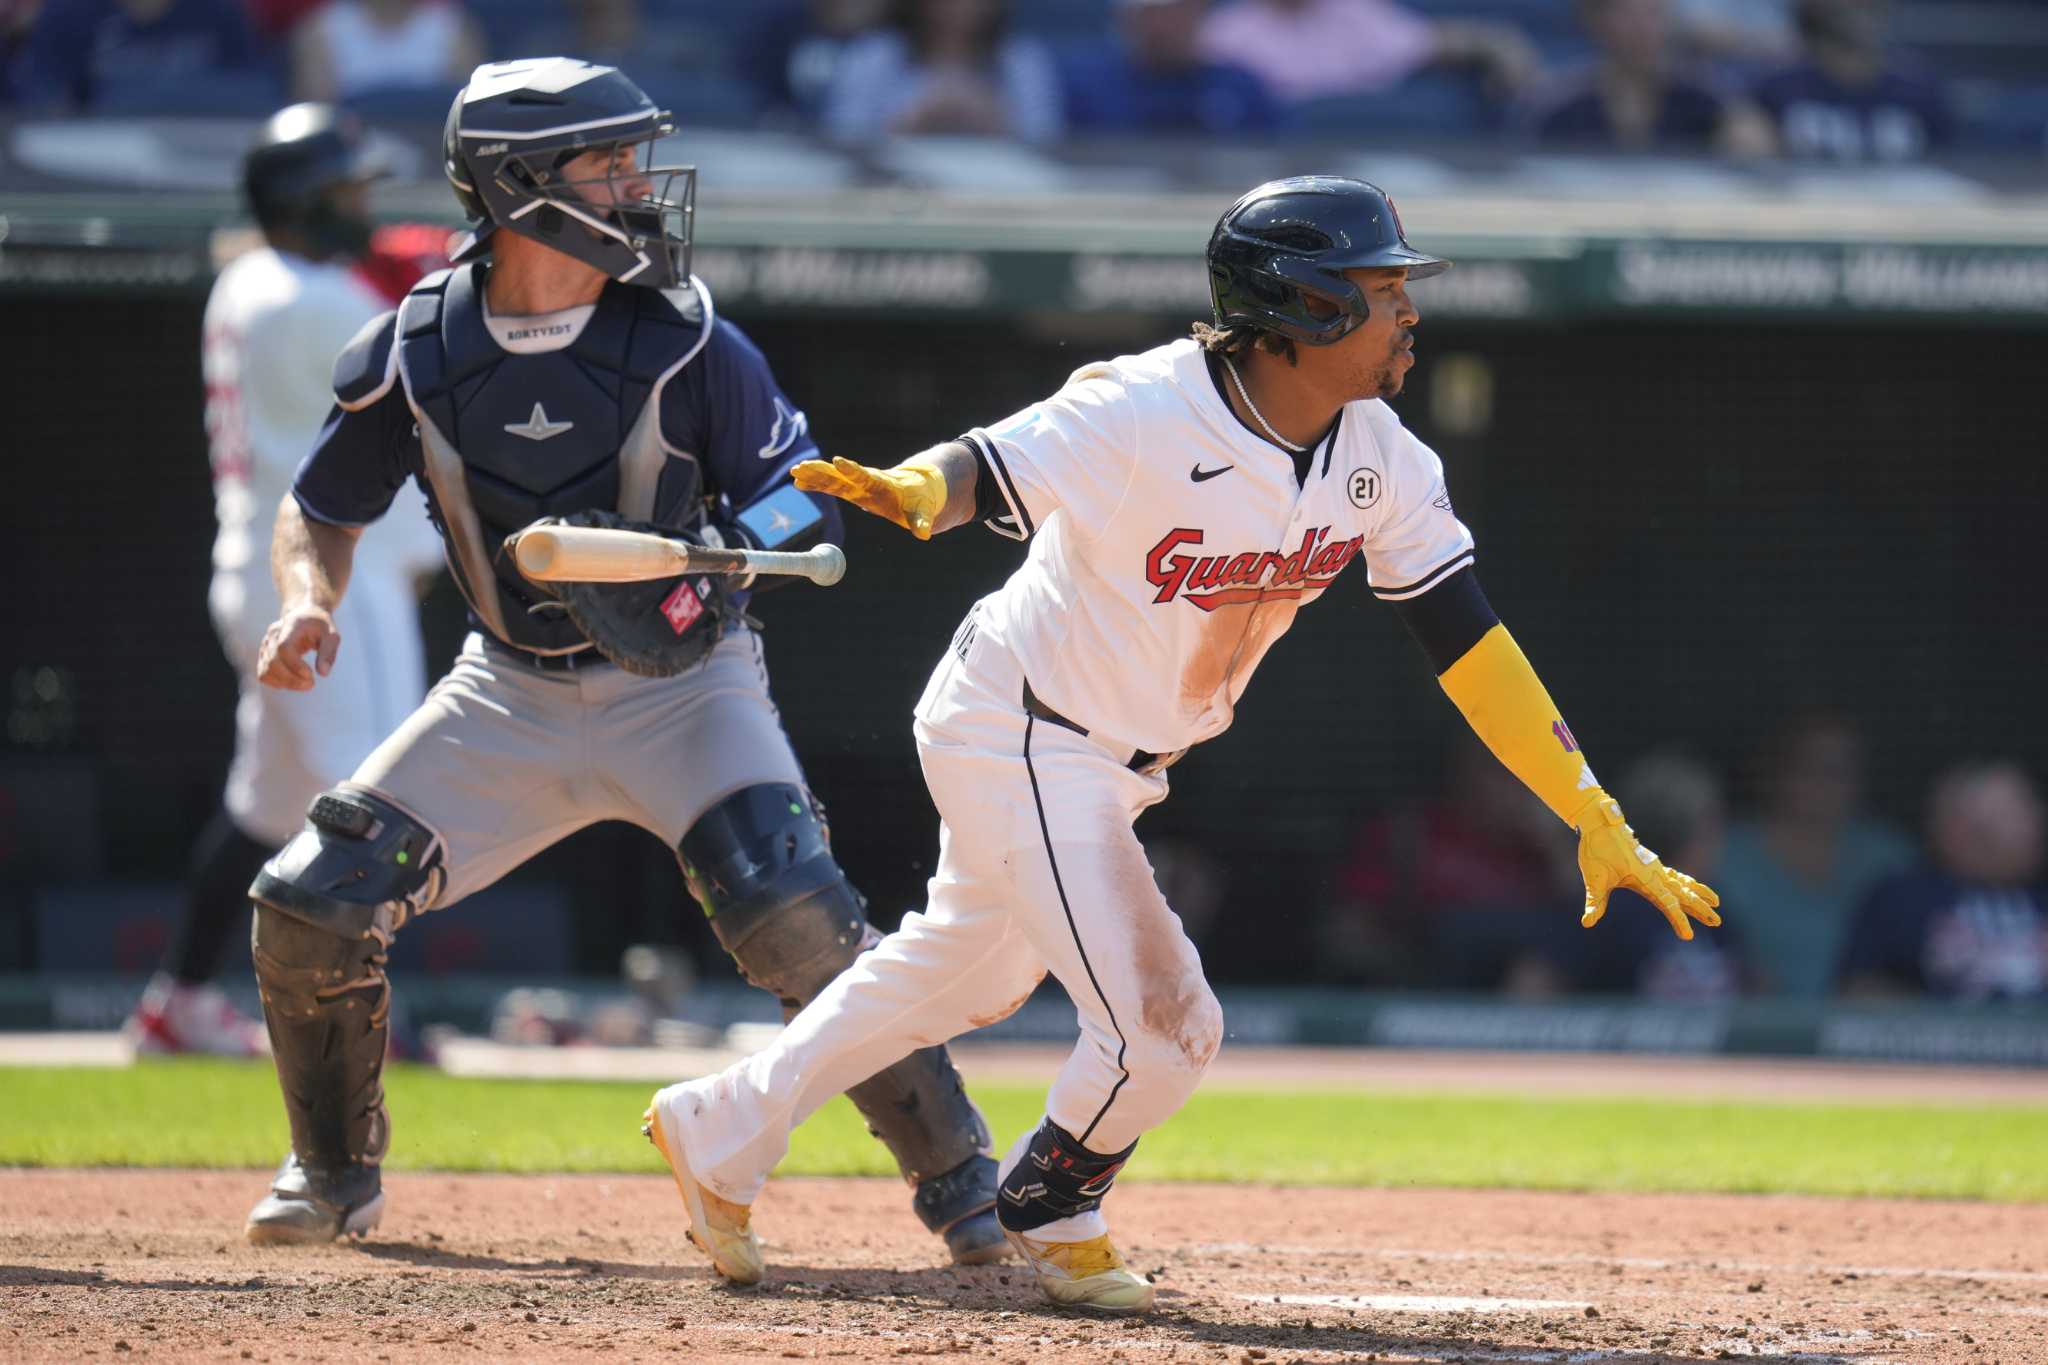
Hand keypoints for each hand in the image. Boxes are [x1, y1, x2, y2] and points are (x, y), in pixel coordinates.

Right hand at [257, 604, 339, 691]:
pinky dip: (276, 683)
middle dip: (292, 678)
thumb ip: (329, 652)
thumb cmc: (320, 626)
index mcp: (290, 625)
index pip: (284, 647)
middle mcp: (273, 634)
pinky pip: (263, 674)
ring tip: (305, 684)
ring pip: (266, 670)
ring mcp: (266, 645)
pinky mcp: (264, 655)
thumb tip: (323, 673)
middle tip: (311, 684)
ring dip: (285, 683)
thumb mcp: (331, 635)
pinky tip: (293, 682)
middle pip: (273, 661)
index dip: (295, 665)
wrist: (305, 615)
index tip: (311, 675)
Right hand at [792, 457, 945, 539]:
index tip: (838, 460)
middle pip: (841, 475)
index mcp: (882, 484)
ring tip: (794, 471)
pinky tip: (798, 483)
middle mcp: (866, 481)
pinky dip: (815, 484)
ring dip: (814, 474)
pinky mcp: (851, 489)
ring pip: (831, 478)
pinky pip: (830, 486)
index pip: (864, 476)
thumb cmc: (919, 501)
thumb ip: (921, 521)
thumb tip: (925, 534)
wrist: (915, 490)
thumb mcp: (922, 512)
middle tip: (803, 466)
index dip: (852, 470)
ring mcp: (857, 484)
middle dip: (822, 470)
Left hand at [1574, 795, 1721, 940]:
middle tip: (1717, 921)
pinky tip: (1692, 888)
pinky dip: (1687, 883)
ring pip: (1683, 883)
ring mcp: (1655, 867)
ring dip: (1699, 894)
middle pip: (1682, 894)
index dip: (1678, 920)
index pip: (1667, 903)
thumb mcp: (1594, 879)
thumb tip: (1587, 922)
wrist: (1600, 823)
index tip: (1688, 935)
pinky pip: (1674, 875)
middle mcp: (1654, 873)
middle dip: (1699, 908)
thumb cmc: (1596, 850)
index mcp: (1645, 878)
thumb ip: (1595, 902)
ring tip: (1717, 905)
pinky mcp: (1651, 864)